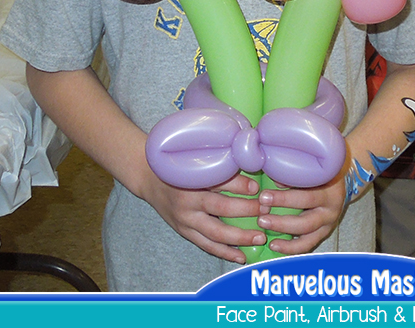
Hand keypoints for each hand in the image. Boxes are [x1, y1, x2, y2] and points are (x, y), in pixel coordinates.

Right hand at [144, 169, 265, 263]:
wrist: (149, 179)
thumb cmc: (178, 166)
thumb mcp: (195, 160)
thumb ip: (219, 162)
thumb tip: (250, 162)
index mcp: (192, 178)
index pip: (220, 181)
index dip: (240, 185)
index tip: (257, 187)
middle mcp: (188, 201)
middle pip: (221, 208)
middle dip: (246, 210)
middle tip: (265, 210)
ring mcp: (185, 219)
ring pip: (216, 233)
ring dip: (240, 236)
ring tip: (260, 236)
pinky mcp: (184, 231)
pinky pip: (207, 245)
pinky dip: (225, 252)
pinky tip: (241, 256)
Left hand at [256, 173, 345, 255]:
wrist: (336, 181)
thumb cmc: (319, 172)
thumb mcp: (310, 169)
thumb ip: (294, 175)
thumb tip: (275, 182)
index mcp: (329, 191)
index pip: (305, 196)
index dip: (283, 199)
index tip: (263, 196)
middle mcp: (331, 209)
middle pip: (306, 219)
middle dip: (281, 221)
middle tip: (261, 218)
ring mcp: (328, 223)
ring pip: (306, 232)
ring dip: (283, 231)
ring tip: (264, 227)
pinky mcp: (324, 233)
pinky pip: (307, 244)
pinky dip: (291, 247)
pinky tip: (274, 245)